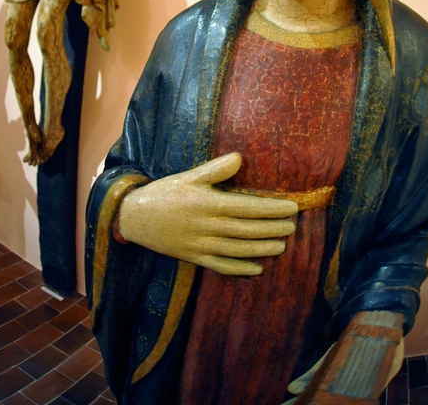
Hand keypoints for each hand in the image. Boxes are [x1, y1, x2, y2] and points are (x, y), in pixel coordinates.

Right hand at [118, 152, 297, 274]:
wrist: (134, 218)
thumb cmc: (164, 193)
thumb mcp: (188, 176)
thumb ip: (215, 170)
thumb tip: (239, 158)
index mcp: (207, 203)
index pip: (247, 207)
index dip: (271, 209)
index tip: (291, 208)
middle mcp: (207, 226)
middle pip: (247, 229)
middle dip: (272, 228)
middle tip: (293, 226)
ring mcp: (201, 245)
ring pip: (238, 249)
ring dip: (262, 248)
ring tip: (282, 245)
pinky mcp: (194, 258)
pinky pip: (221, 266)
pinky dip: (240, 269)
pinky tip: (257, 269)